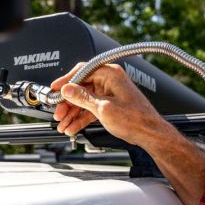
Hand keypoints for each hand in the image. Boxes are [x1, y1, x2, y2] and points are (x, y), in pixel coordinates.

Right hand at [51, 62, 204, 204]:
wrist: (150, 134)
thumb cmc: (136, 119)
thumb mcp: (103, 108)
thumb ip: (83, 98)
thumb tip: (67, 89)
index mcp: (110, 74)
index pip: (82, 71)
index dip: (66, 80)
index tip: (55, 89)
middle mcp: (109, 81)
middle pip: (81, 88)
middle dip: (67, 103)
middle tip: (57, 112)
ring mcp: (109, 93)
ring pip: (84, 100)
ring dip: (72, 113)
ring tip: (62, 124)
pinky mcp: (109, 104)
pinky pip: (90, 109)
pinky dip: (81, 118)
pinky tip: (72, 127)